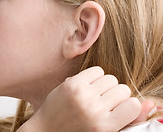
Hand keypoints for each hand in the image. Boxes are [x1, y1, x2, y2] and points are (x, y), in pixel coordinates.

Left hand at [19, 66, 144, 131]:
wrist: (47, 129)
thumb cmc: (80, 130)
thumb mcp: (106, 130)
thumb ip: (130, 119)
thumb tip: (150, 103)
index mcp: (105, 126)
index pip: (133, 104)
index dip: (127, 106)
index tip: (117, 111)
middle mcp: (94, 109)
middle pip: (122, 89)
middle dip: (116, 96)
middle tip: (103, 104)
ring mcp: (82, 95)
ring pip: (111, 78)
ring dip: (106, 86)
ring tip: (95, 96)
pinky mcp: (71, 83)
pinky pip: (97, 70)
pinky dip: (95, 77)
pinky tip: (87, 87)